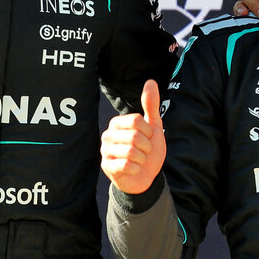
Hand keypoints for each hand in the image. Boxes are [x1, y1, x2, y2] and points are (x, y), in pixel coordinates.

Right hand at [100, 79, 165, 193]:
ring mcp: (105, 152)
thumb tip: (150, 81)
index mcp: (117, 123)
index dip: (148, 132)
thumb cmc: (148, 150)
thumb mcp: (153, 126)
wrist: (146, 176)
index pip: (136, 121)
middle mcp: (107, 135)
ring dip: (142, 158)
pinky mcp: (107, 167)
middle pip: (134, 136)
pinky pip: (127, 165)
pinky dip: (137, 168)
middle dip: (147, 146)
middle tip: (144, 151)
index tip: (148, 138)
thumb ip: (151, 105)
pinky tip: (134, 169)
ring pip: (131, 152)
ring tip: (140, 160)